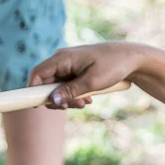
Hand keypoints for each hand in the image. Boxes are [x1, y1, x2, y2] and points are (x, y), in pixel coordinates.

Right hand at [30, 41, 147, 108]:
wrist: (131, 58)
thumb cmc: (113, 66)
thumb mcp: (92, 82)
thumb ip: (70, 92)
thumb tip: (52, 101)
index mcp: (62, 58)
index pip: (37, 74)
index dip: (33, 91)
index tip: (39, 106)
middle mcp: (62, 60)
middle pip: (46, 83)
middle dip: (57, 99)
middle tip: (75, 107)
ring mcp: (68, 65)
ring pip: (57, 87)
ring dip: (67, 99)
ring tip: (85, 103)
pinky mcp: (76, 70)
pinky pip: (67, 86)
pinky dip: (74, 95)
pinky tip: (88, 99)